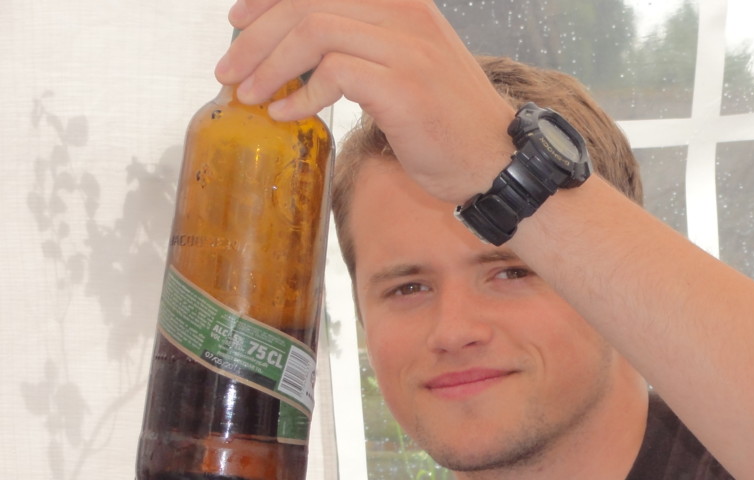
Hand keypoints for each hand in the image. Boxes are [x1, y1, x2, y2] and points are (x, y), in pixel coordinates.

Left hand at [215, 0, 515, 203]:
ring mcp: (408, 48)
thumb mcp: (407, 64)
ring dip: (269, 65)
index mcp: (402, 2)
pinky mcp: (405, 87)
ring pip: (314, 33)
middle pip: (307, 4)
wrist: (496, 162)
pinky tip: (285, 114)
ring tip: (247, 95)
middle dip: (255, 37)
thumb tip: (297, 48)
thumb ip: (363, 44)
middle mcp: (405, 13)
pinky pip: (334, 75)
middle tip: (228, 70)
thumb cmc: (447, 123)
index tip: (237, 24)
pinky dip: (299, 95)